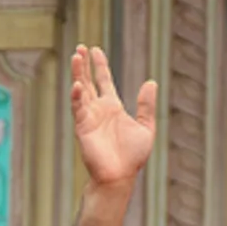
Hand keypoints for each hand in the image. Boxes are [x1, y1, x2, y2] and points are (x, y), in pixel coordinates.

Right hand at [71, 45, 156, 185]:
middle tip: (80, 48)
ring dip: (78, 74)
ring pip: (81, 91)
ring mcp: (89, 118)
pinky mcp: (83, 128)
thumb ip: (146, 105)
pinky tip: (77, 85)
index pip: (104, 81)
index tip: (95, 50)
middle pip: (89, 82)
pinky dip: (77, 97)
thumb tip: (151, 82)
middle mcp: (99, 110)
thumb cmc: (132, 157)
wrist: (120, 176)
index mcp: (113, 107)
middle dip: (84, 65)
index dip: (100, 65)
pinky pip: (78, 109)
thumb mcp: (146, 127)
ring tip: (75, 57)